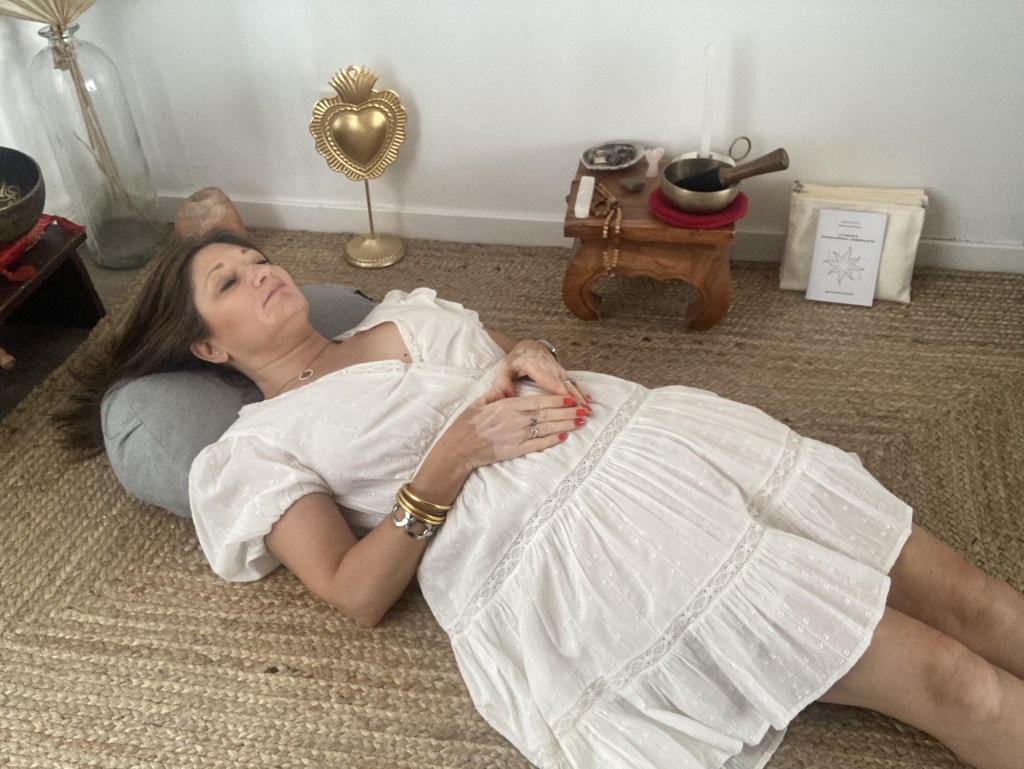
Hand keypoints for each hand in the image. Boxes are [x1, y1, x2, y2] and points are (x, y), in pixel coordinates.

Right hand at [441, 387, 586, 471]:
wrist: (458, 449)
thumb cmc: (466, 424)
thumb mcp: (479, 403)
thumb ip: (495, 393)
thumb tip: (505, 386)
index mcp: (507, 405)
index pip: (537, 401)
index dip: (556, 399)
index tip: (570, 398)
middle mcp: (515, 420)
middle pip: (547, 414)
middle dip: (567, 412)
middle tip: (584, 410)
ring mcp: (516, 436)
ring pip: (546, 429)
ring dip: (565, 425)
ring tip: (580, 422)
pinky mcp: (515, 451)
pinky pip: (537, 445)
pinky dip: (551, 440)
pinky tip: (564, 437)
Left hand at [492, 341, 591, 404]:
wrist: (529, 347)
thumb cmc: (515, 361)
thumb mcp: (505, 369)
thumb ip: (502, 383)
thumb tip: (505, 397)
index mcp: (534, 365)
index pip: (548, 380)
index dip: (559, 391)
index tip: (568, 402)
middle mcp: (549, 367)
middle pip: (563, 384)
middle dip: (574, 398)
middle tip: (583, 412)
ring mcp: (558, 369)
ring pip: (571, 384)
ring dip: (581, 396)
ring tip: (589, 409)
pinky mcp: (562, 372)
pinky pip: (573, 382)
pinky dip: (582, 391)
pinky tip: (589, 400)